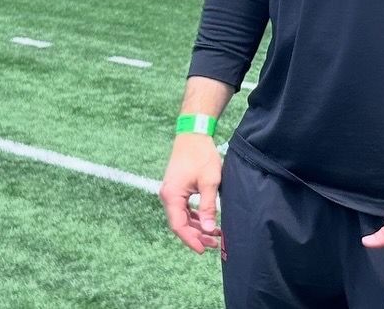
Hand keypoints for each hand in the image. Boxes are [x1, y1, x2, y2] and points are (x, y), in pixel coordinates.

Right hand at [159, 133, 221, 253]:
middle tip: (215, 244)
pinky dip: (196, 216)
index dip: (191, 240)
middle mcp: (167, 196)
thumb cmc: (201, 155)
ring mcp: (171, 192)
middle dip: (197, 235)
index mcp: (172, 196)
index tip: (204, 250)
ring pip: (183, 217)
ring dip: (197, 227)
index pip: (178, 226)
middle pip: (180, 223)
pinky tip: (208, 222)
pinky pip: (184, 209)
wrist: (193, 134)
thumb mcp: (209, 182)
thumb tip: (209, 229)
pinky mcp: (177, 188)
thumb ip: (208, 206)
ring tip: (215, 235)